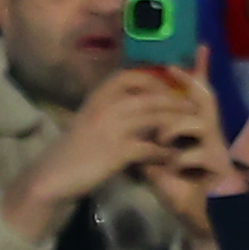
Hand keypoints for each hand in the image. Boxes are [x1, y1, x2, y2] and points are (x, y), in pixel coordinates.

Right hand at [18, 64, 214, 232]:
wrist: (55, 173)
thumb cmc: (75, 147)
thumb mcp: (90, 118)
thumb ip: (111, 107)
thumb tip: (138, 101)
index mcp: (98, 95)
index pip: (132, 75)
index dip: (155, 80)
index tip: (170, 87)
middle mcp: (106, 105)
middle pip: (150, 96)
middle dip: (175, 101)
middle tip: (193, 107)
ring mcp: (112, 127)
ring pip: (154, 118)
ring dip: (176, 123)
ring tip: (192, 128)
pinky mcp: (118, 151)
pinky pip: (150, 147)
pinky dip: (164, 151)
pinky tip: (173, 156)